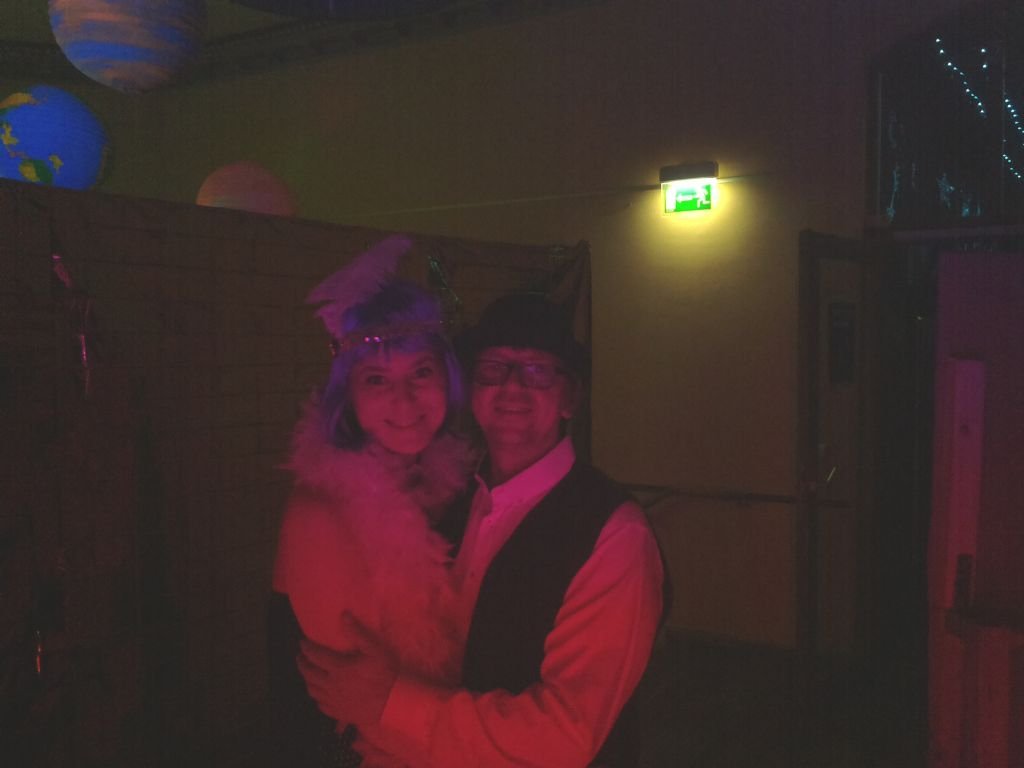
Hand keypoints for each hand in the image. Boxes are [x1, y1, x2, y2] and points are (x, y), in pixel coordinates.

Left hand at [297, 613, 398, 727]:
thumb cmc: (385, 673)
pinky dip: (317, 697)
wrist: (392, 702)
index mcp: (338, 668)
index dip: (306, 648)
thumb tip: (343, 615)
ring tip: (307, 674)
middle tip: (300, 657)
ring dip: (307, 680)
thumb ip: (357, 632)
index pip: (315, 656)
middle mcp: (331, 685)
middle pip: (309, 674)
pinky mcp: (339, 713)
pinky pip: (321, 705)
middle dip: (302, 664)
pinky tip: (319, 695)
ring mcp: (334, 701)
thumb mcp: (374, 649)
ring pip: (313, 690)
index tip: (302, 642)